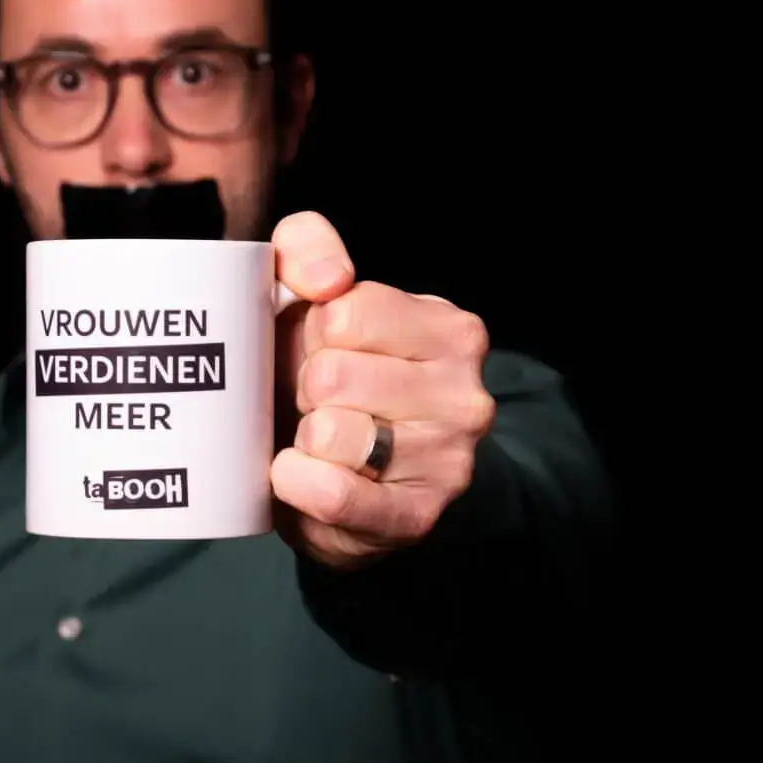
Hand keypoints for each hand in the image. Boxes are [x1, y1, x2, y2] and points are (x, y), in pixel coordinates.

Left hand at [269, 212, 495, 569]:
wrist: (348, 478)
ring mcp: (448, 460)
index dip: (312, 335)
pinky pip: (333, 493)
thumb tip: (328, 277)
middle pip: (333, 374)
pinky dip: (297, 483)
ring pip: (331, 433)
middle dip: (306, 389)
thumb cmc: (327, 374)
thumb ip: (306, 246)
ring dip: (304, 438)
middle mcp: (464, 394)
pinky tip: (297, 474)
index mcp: (449, 330)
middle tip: (320, 404)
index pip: (344, 311)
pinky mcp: (416, 516)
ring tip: (320, 440)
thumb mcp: (311, 294)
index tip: (325, 352)